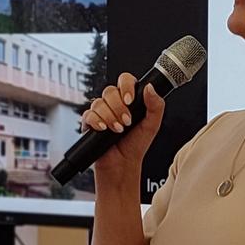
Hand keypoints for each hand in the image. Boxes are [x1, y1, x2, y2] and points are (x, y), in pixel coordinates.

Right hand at [80, 72, 163, 186]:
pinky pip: (88, 114)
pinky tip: (104, 130)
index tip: (130, 100)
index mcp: (129, 100)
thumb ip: (156, 105)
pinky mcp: (90, 123)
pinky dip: (97, 122)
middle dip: (119, 107)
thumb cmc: (136, 145)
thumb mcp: (152, 125)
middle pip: (110, 91)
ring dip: (110, 117)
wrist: (123, 164)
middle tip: (126, 122)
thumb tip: (150, 87)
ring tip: (118, 130)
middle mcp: (114, 103)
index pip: (125, 80)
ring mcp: (101, 112)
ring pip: (99, 102)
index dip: (126, 87)